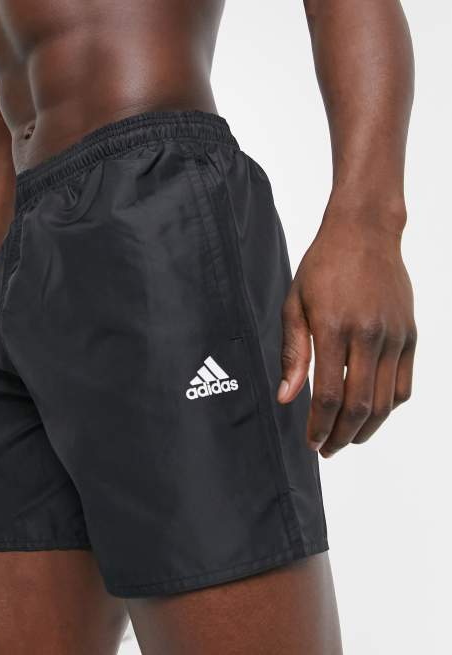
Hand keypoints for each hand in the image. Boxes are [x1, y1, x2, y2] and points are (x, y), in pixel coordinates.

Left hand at [277, 204, 416, 457]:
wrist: (364, 233)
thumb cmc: (323, 266)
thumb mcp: (295, 304)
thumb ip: (293, 353)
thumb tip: (287, 397)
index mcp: (334, 328)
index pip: (329, 395)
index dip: (319, 426)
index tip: (311, 441)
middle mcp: (369, 335)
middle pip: (360, 406)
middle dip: (341, 436)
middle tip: (327, 449)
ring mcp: (394, 336)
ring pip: (385, 402)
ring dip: (366, 429)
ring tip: (347, 439)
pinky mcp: (410, 335)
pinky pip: (404, 385)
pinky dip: (389, 407)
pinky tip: (372, 414)